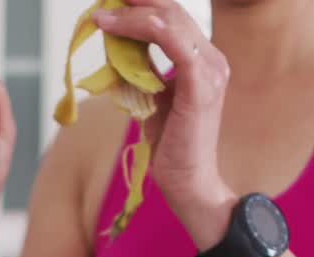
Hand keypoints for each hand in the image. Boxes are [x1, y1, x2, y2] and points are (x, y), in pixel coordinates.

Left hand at [91, 0, 236, 249]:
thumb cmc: (171, 146)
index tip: (109, 7)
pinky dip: (139, 28)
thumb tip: (119, 48)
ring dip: (130, 13)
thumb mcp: (153, 99)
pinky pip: (170, 39)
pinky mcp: (200, 83)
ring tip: (100, 15)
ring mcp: (210, 68)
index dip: (141, 7)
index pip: (173, 17)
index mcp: (204, 60)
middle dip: (134, 3)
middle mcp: (212, 58)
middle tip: (101, 5)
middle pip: (172, 10)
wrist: (189, 182)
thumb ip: (143, 71)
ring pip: (168, 19)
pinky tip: (114, 28)